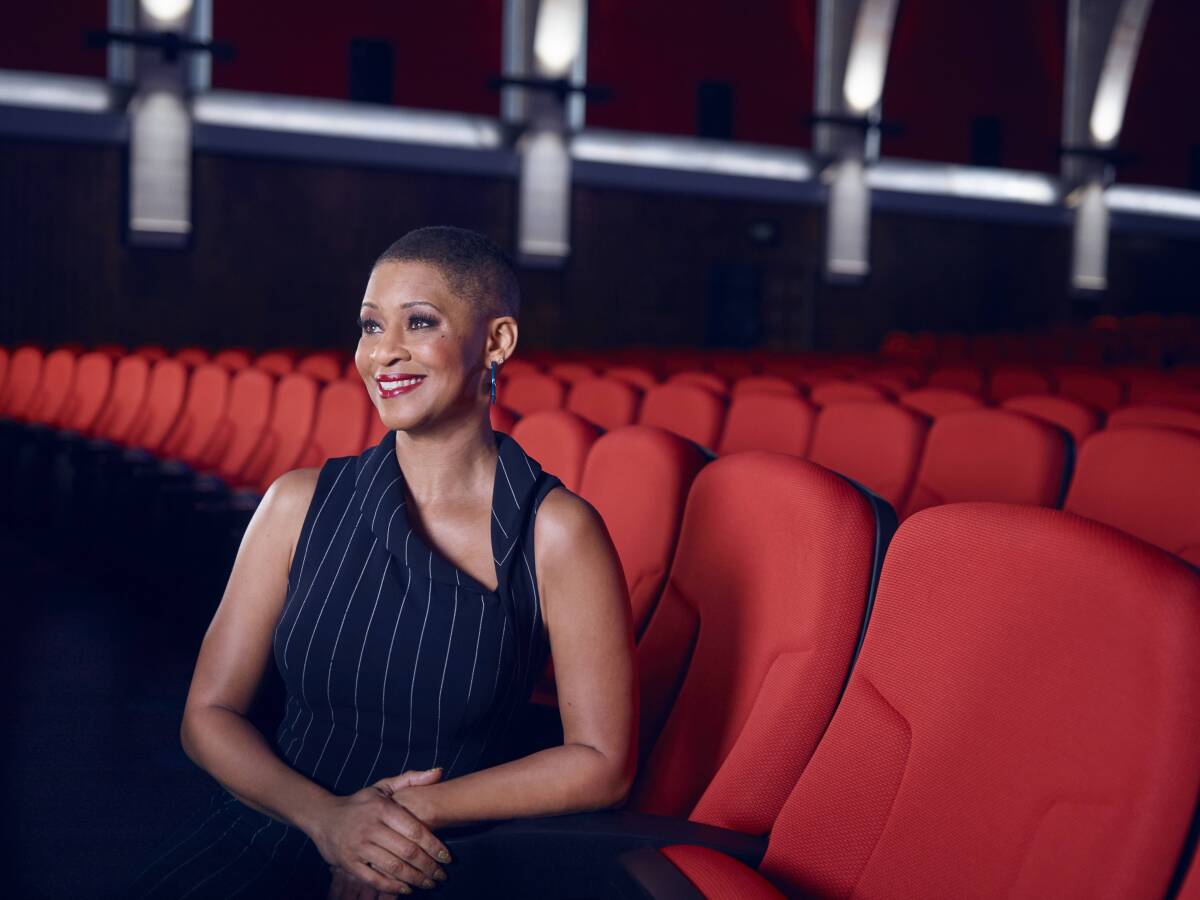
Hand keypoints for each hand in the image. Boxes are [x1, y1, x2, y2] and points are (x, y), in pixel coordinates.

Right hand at [312, 768, 450, 895]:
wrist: (323, 816)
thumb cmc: (360, 803)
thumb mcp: (383, 786)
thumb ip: (411, 779)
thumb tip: (439, 772)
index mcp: (382, 808)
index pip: (414, 830)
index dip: (434, 846)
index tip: (447, 857)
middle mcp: (371, 827)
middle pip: (407, 851)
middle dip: (428, 866)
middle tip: (442, 875)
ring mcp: (358, 846)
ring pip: (393, 867)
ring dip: (415, 878)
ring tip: (429, 883)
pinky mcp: (348, 862)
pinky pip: (373, 879)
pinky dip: (392, 887)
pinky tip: (407, 889)